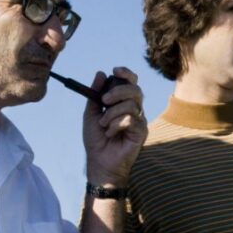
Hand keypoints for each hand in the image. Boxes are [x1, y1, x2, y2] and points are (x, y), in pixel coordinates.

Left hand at [82, 66, 146, 186]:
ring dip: (112, 113)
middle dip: (118, 91)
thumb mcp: (91, 113)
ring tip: (104, 124)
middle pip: (135, 90)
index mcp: (124, 103)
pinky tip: (111, 133)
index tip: (115, 70)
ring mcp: (140, 121)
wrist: (99, 161)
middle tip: (104, 100)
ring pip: (132, 104)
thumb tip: (101, 73)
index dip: (126, 74)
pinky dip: (116, 124)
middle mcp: (135, 110)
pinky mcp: (142, 132)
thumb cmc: (96, 139)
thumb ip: (95, 94)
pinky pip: (131, 119)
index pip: (132, 82)